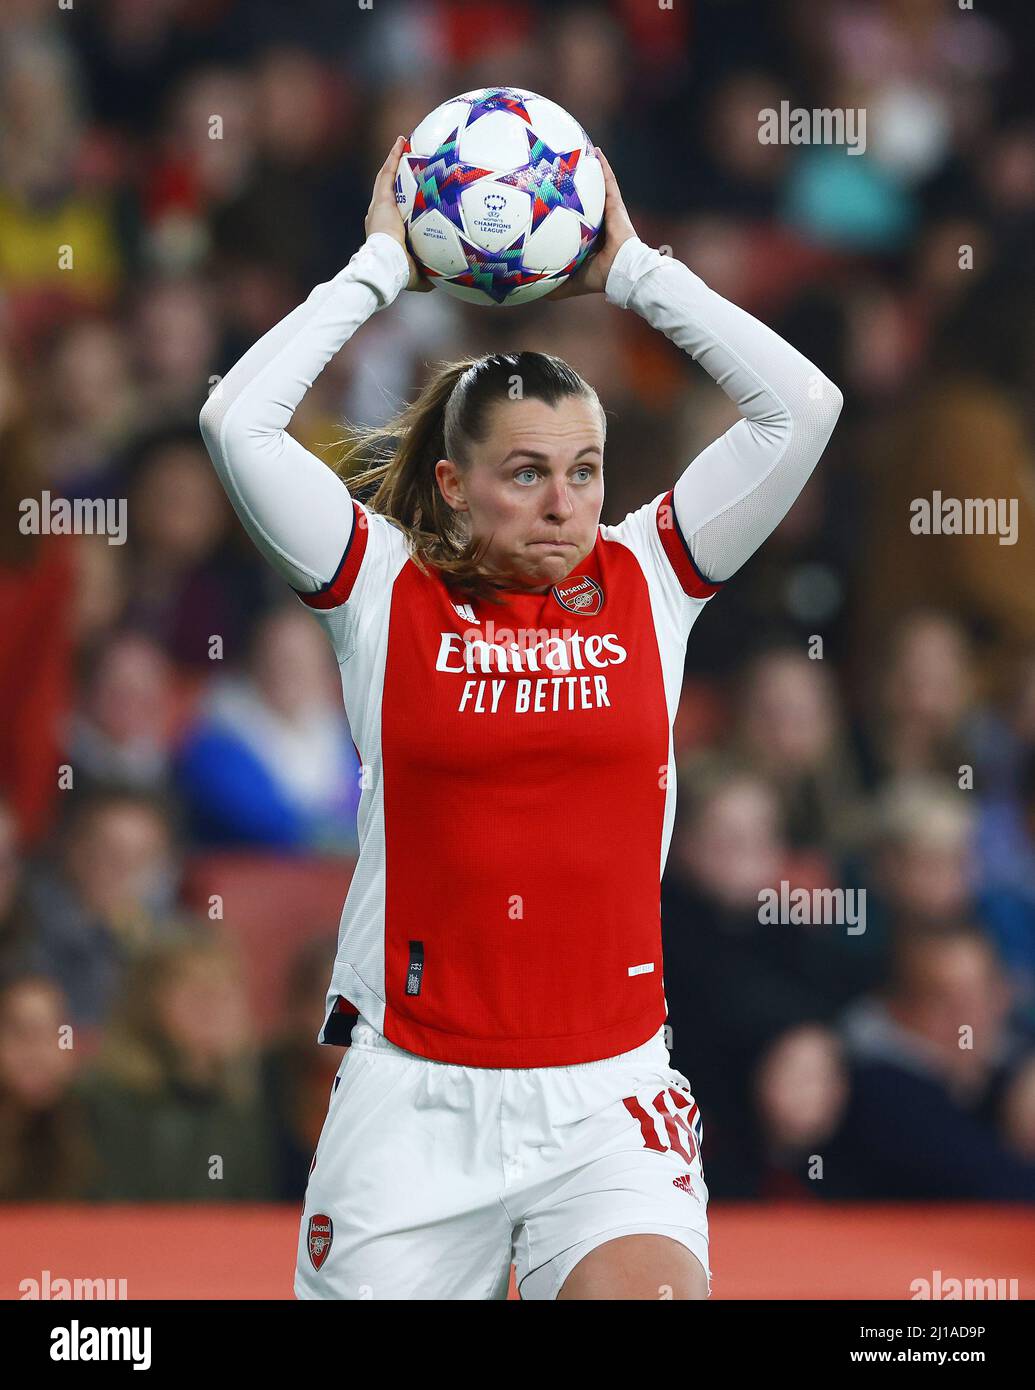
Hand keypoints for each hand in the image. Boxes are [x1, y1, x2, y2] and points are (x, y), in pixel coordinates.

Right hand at [365, 136, 432, 292]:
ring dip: (394, 161)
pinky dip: (394, 156)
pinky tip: (402, 142)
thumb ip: (435, 273)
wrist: (388, 265)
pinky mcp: (381, 200)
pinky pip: (388, 173)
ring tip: (403, 144)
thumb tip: (453, 277)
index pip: (397, 214)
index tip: (413, 197)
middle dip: (398, 178)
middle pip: (390, 191)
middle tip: (409, 164)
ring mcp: (379, 206)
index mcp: (389, 233)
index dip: (403, 204)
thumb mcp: (422, 275)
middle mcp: (381, 217)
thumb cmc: (402, 273)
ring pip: (387, 178)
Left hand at [546, 149, 636, 299]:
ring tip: (577, 152)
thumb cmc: (597, 277)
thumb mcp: (568, 281)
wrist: (620, 272)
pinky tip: (596, 150)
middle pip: (583, 200)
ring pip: (596, 187)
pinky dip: (603, 166)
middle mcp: (597, 223)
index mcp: (586, 239)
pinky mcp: (617, 205)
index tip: (546, 201)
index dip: (561, 212)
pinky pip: (609, 181)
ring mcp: (607, 212)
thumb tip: (527, 288)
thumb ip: (551, 284)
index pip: (571, 222)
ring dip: (589, 170)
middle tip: (558, 170)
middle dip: (573, 186)